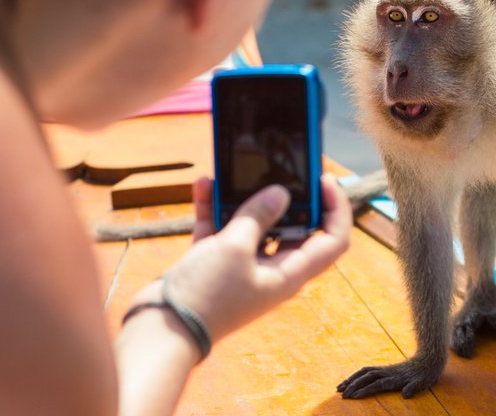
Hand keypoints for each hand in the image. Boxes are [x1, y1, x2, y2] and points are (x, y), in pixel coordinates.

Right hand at [135, 174, 351, 341]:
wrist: (160, 328)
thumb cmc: (205, 296)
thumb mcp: (234, 247)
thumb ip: (258, 215)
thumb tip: (281, 193)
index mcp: (290, 273)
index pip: (332, 241)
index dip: (336, 209)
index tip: (324, 180)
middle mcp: (271, 269)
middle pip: (293, 227)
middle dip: (288, 197)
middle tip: (282, 168)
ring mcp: (243, 266)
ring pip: (254, 224)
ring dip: (244, 198)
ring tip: (236, 171)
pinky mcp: (215, 262)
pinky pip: (222, 228)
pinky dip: (215, 208)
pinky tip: (204, 184)